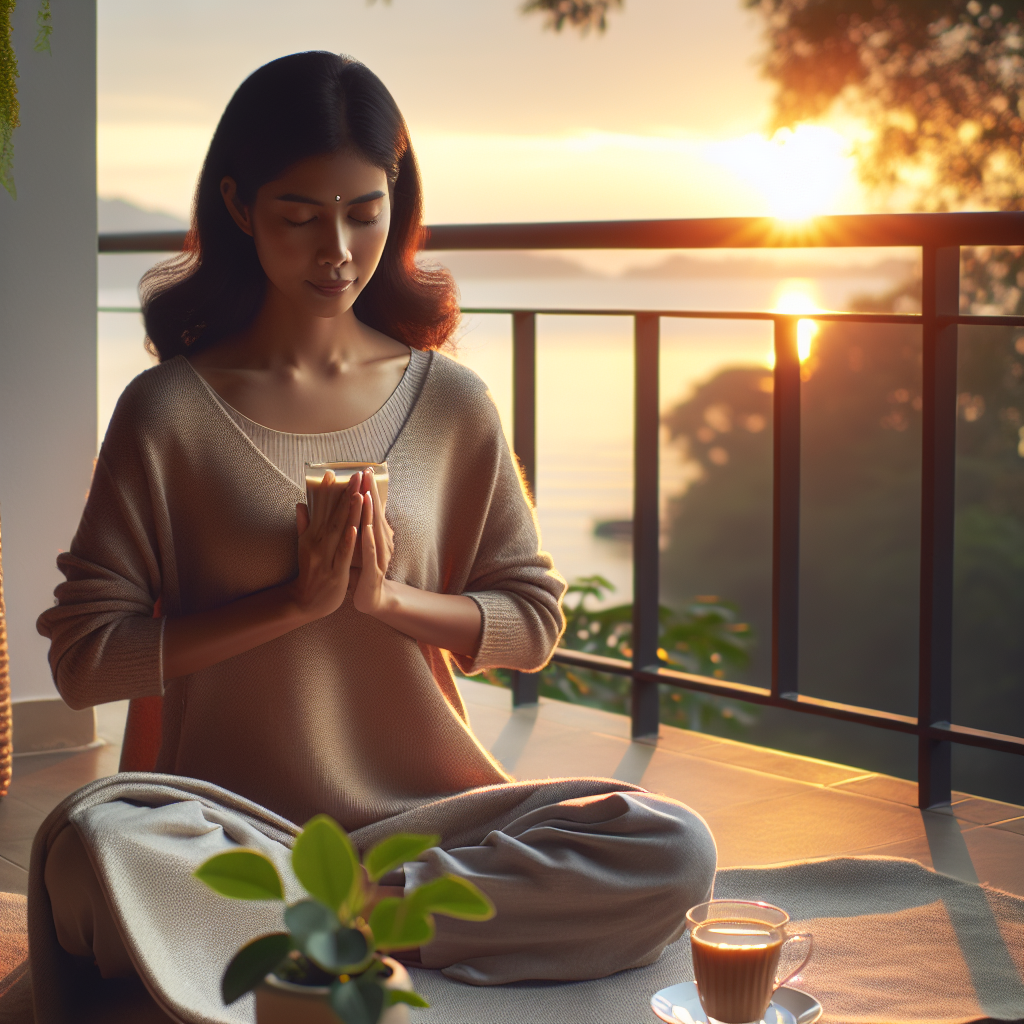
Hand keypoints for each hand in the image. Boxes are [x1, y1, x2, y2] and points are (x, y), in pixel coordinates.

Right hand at [288, 470, 363, 621]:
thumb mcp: (303, 547)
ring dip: (349, 512)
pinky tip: (355, 527)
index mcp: (312, 536)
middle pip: (334, 515)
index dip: (327, 491)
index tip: (333, 472)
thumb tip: (300, 504)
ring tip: (359, 493)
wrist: (305, 602)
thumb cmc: (310, 572)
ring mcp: (326, 558)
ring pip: (339, 531)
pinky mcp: (335, 572)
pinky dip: (348, 540)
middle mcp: (317, 544)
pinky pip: (343, 554)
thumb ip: (304, 525)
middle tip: (356, 476)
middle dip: (346, 494)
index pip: (321, 510)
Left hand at [352, 468, 394, 616]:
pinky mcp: (374, 570)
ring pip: (373, 530)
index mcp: (373, 535)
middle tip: (367, 472)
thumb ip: (350, 526)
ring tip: (365, 494)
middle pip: (374, 513)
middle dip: (370, 492)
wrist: (371, 598)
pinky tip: (363, 528)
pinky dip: (366, 540)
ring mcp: (378, 555)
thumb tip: (347, 507)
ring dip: (369, 512)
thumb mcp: (355, 545)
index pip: (370, 508)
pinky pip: (370, 553)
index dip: (367, 488)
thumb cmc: (361, 570)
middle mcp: (379, 541)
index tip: (363, 469)